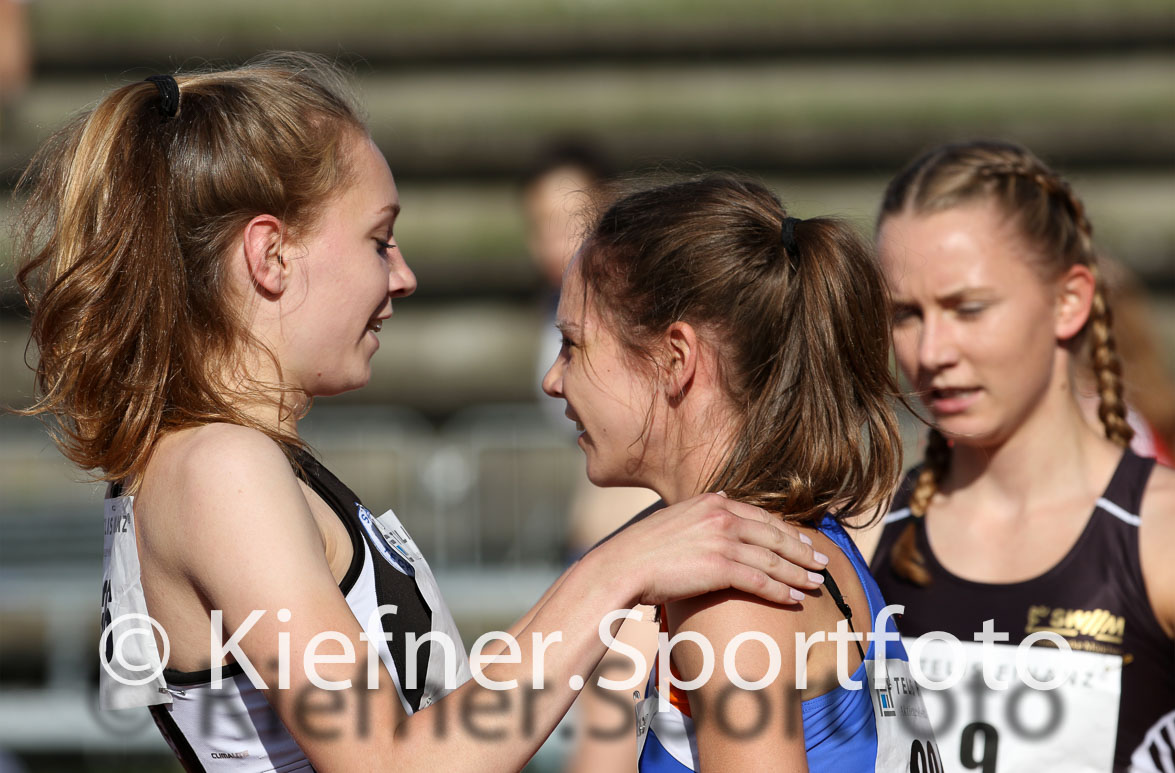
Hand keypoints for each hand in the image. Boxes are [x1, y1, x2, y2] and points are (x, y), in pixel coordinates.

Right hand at [588, 492, 828, 607]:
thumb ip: (702, 508)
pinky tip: (796, 599)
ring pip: (772, 559)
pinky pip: (761, 581)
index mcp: (712, 501)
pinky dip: (782, 591)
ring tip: (816, 584)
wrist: (622, 565)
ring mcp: (722, 540)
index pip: (760, 516)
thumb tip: (723, 496)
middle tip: (821, 562)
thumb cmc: (643, 548)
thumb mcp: (675, 515)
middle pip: (774, 535)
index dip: (786, 531)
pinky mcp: (719, 566)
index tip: (803, 541)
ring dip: (798, 573)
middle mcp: (721, 516)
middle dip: (801, 551)